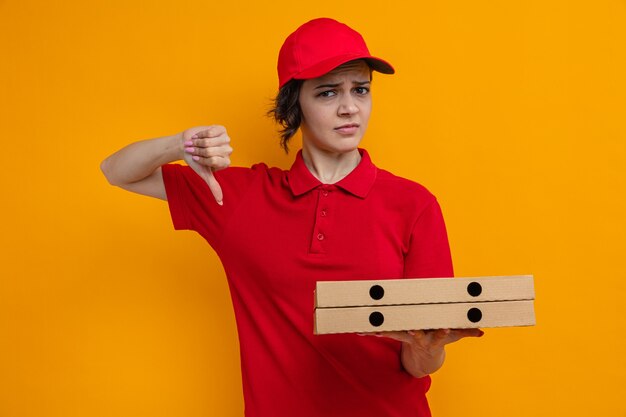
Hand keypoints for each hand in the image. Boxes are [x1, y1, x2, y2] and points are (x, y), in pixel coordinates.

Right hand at [181, 125, 231, 204]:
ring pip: (210, 141)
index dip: (202, 159)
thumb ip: (214, 186)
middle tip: (194, 150)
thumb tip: (221, 203)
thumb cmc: (194, 160)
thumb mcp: (204, 174)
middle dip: (199, 150)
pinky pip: (210, 132)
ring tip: (195, 143)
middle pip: (211, 151)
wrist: (186, 144)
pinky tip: (200, 136)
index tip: (196, 159)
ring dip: (198, 142)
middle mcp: (228, 151)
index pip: (213, 160)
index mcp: (226, 162)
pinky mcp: (221, 129)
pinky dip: (201, 134)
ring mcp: (226, 139)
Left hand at [360, 328, 483, 376]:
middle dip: (409, 332)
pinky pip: (382, 332)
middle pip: (413, 335)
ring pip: (394, 333)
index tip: (445, 330)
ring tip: (372, 330)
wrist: (424, 359)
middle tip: (405, 330)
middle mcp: (418, 338)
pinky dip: (371, 332)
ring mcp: (406, 338)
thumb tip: (482, 332)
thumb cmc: (437, 338)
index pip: (437, 335)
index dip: (441, 333)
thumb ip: (465, 333)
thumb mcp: (452, 337)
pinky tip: (358, 330)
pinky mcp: (397, 337)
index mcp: (432, 337)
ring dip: (383, 332)